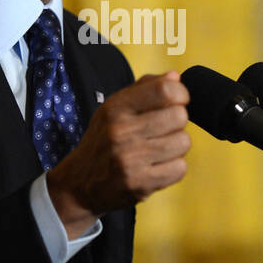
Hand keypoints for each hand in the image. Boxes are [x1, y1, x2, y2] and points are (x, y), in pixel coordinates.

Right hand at [46, 71, 190, 238]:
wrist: (79, 184)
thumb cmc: (103, 142)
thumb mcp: (114, 108)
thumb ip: (145, 88)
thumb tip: (175, 77)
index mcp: (116, 108)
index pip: (165, 90)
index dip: (180, 94)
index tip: (176, 102)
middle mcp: (121, 131)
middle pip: (179, 116)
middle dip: (177, 123)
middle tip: (163, 130)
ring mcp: (130, 159)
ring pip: (183, 142)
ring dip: (176, 146)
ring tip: (158, 149)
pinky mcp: (140, 184)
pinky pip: (180, 168)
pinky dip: (173, 168)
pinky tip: (157, 166)